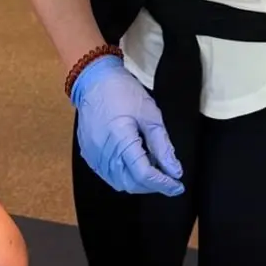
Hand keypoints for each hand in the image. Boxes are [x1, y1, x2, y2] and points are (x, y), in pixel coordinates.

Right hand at [71, 56, 182, 195]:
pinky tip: (134, 164)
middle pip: (130, 183)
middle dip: (151, 186)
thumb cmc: (123, 92)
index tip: (177, 185)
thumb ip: (162, 146)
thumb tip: (174, 171)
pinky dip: (123, 175)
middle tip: (167, 177)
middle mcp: (103, 153)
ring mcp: (93, 156)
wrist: (94, 80)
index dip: (163, 184)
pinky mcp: (88, 154)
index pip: (144, 174)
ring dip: (138, 182)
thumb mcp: (150, 115)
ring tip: (152, 169)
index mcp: (120, 141)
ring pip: (118, 182)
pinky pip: (107, 175)